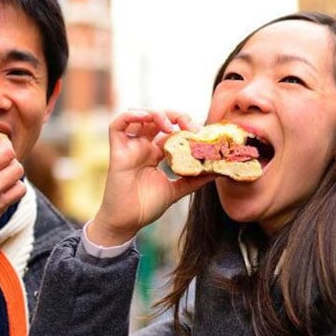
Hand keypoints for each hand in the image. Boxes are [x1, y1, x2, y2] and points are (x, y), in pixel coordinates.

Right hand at [87, 109, 214, 246]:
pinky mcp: (117, 151)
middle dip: (175, 116)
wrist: (127, 222)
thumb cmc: (146, 207)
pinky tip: (145, 118)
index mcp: (156, 154)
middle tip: (190, 126)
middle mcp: (143, 147)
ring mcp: (130, 147)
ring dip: (156, 113)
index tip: (201, 133)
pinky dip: (130, 115)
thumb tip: (218, 171)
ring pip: (139, 116)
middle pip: (158, 119)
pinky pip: (117, 125)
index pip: (172, 131)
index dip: (186, 127)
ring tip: (170, 124)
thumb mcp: (177, 190)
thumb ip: (195, 179)